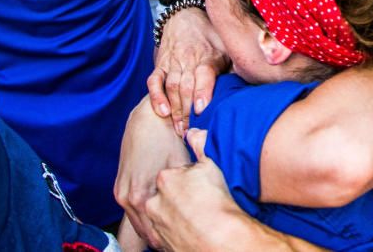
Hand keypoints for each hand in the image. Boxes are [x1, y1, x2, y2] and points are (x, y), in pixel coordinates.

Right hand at [114, 98, 190, 248]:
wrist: (147, 119)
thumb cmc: (168, 140)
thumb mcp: (182, 166)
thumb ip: (186, 188)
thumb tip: (202, 210)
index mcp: (140, 195)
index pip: (153, 232)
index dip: (170, 241)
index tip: (185, 244)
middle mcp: (126, 197)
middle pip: (144, 231)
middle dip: (161, 239)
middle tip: (179, 244)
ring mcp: (120, 193)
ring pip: (138, 222)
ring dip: (152, 230)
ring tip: (171, 239)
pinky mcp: (119, 188)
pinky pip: (133, 211)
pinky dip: (145, 219)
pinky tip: (159, 223)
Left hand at [146, 129, 242, 251]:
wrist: (220, 238)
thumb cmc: (215, 201)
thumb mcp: (210, 166)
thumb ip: (200, 145)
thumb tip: (194, 133)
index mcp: (163, 180)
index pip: (171, 177)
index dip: (185, 181)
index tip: (195, 185)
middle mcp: (152, 203)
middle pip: (163, 198)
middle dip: (175, 200)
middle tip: (194, 203)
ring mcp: (155, 226)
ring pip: (161, 218)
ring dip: (172, 218)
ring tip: (192, 218)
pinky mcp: (162, 244)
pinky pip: (164, 236)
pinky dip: (173, 234)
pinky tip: (189, 231)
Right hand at [147, 7, 227, 135]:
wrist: (185, 15)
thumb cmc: (211, 36)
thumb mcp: (228, 46)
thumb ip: (237, 64)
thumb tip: (255, 80)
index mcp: (208, 56)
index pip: (204, 74)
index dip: (203, 91)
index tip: (202, 109)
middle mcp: (189, 59)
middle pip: (187, 86)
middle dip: (188, 111)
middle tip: (191, 131)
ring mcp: (173, 62)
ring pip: (172, 86)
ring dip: (175, 109)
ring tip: (180, 128)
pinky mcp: (160, 64)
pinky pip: (154, 80)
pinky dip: (156, 96)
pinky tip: (162, 112)